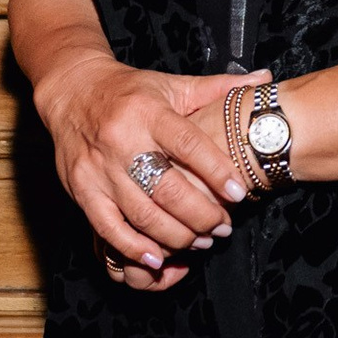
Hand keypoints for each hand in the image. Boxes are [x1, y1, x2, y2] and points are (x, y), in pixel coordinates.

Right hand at [34, 49, 258, 291]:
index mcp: (148, 112)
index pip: (187, 144)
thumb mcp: (173, 85)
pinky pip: (107, 227)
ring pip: (142, 213)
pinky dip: (132, 247)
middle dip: (201, 215)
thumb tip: (264, 78)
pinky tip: (157, 258)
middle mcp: (122, 140)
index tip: (239, 192)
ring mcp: (99, 168)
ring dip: (176, 236)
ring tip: (200, 241)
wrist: (72, 91)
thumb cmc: (130, 92)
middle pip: (167, 189)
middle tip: (222, 227)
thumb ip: (218, 88)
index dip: (216, 171)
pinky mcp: (81, 189)